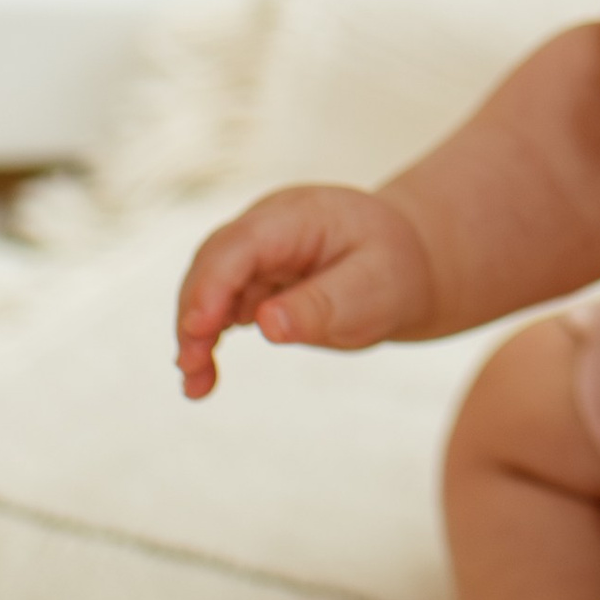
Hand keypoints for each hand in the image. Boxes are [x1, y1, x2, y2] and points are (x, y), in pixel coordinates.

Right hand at [174, 185, 435, 399]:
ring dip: (194, 334)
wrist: (408, 266)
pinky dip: (206, 340)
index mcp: (300, 217)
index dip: (214, 284)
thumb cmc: (393, 272)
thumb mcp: (374, 290)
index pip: (242, 244)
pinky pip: (218, 307)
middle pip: (213, 263)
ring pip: (207, 286)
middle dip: (195, 314)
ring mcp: (256, 252)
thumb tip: (268, 325)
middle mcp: (267, 227)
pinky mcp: (252, 280)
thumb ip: (322, 305)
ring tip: (196, 383)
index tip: (199, 328)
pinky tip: (203, 379)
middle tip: (191, 368)